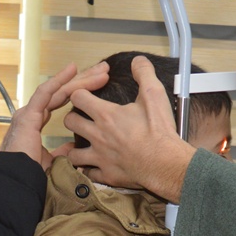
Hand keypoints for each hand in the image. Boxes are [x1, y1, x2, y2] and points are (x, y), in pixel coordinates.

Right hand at [1, 61, 109, 169]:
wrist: (14, 182)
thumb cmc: (27, 174)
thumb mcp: (51, 161)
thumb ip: (62, 152)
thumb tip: (73, 148)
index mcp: (36, 123)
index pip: (61, 101)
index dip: (80, 92)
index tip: (99, 84)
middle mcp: (32, 114)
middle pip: (62, 92)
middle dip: (84, 80)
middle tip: (104, 70)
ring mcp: (29, 113)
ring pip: (58, 90)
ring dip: (79, 79)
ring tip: (100, 70)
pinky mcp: (28, 116)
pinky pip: (45, 93)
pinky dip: (59, 80)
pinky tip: (72, 69)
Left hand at [65, 56, 194, 199]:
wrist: (166, 164)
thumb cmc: (159, 132)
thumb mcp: (155, 95)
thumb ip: (144, 74)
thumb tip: (138, 61)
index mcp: (106, 115)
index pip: (77, 97)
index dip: (80, 92)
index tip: (87, 94)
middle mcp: (98, 135)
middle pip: (70, 122)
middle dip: (73, 117)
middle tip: (82, 117)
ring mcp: (100, 157)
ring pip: (73, 152)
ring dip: (75, 147)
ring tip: (81, 144)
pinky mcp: (107, 174)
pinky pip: (89, 174)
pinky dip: (89, 171)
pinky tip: (91, 168)